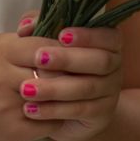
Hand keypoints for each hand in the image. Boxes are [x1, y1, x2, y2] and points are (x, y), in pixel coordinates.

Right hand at [0, 32, 68, 140]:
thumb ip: (21, 42)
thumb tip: (57, 37)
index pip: (43, 46)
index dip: (62, 50)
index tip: (74, 54)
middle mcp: (1, 77)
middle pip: (52, 72)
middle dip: (70, 73)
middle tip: (83, 74)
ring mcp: (8, 106)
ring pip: (55, 98)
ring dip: (68, 97)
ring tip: (76, 93)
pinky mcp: (15, 131)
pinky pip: (52, 122)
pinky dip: (60, 117)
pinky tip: (61, 113)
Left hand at [16, 10, 122, 140]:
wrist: (73, 105)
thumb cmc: (60, 64)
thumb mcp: (51, 41)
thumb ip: (41, 27)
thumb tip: (25, 27)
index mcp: (108, 42)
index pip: (108, 35)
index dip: (88, 35)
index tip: (61, 36)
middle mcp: (114, 65)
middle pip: (99, 61)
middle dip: (68, 58)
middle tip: (39, 58)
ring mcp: (111, 91)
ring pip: (86, 88)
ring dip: (55, 88)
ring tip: (27, 89)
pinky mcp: (103, 113)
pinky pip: (80, 110)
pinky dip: (54, 110)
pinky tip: (32, 109)